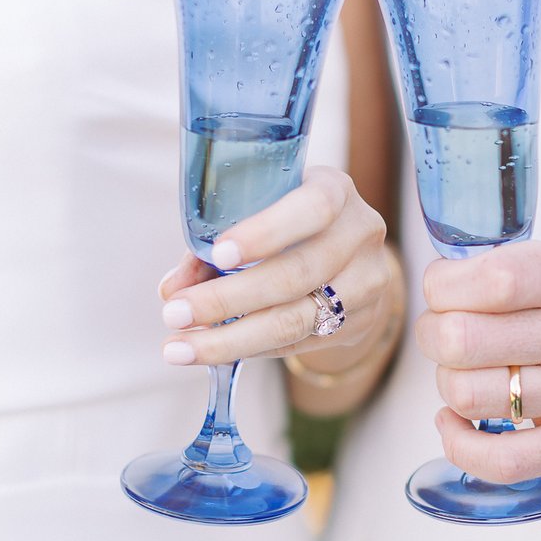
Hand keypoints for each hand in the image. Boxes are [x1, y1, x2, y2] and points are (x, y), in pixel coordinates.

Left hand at [157, 166, 389, 367]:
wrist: (352, 254)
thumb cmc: (289, 222)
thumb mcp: (260, 211)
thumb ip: (216, 242)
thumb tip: (173, 289)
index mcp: (335, 189)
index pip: (312, 208)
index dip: (266, 233)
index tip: (218, 255)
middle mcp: (359, 233)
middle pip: (297, 274)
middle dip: (228, 299)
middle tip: (176, 313)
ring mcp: (367, 281)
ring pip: (297, 319)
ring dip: (231, 338)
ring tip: (181, 347)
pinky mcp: (360, 321)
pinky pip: (299, 342)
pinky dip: (251, 348)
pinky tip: (214, 351)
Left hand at [415, 240, 540, 484]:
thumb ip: (531, 267)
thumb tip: (447, 282)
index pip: (491, 278)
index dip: (442, 285)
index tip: (443, 289)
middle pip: (463, 339)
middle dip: (434, 334)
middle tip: (444, 332)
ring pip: (469, 395)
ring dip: (446, 382)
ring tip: (464, 372)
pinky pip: (496, 460)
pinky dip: (457, 443)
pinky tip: (456, 422)